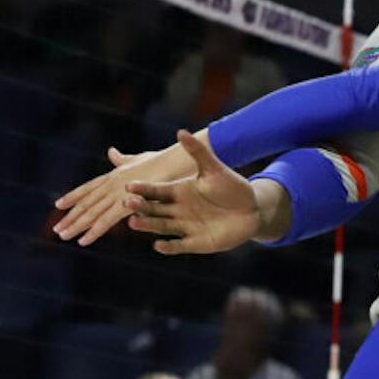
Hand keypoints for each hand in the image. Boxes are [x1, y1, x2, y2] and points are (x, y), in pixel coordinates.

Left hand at [53, 139, 195, 245]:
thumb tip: (111, 152)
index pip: (88, 187)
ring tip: (63, 236)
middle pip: (86, 203)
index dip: (73, 196)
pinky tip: (83, 241)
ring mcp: (117, 193)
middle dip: (70, 216)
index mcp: (114, 174)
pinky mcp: (125, 204)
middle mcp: (111, 184)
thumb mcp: (139, 159)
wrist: (174, 163)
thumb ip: (123, 159)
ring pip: (91, 213)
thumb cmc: (162, 161)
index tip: (58, 204)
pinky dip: (93, 232)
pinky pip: (106, 221)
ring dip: (76, 226)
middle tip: (56, 229)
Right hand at [124, 130, 264, 254]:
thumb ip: (198, 153)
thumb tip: (180, 131)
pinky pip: (179, 246)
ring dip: (148, 225)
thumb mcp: (214, 170)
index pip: (157, 190)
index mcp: (179, 191)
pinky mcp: (195, 243)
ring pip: (162, 226)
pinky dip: (168, 247)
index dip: (144, 188)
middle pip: (154, 208)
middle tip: (126, 203)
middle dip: (140, 206)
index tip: (129, 185)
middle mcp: (178, 209)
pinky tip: (158, 245)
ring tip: (133, 222)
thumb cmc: (231, 187)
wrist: (252, 210)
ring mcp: (185, 227)